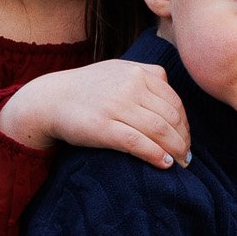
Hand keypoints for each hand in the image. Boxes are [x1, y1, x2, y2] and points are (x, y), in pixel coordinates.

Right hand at [0, 61, 191, 169]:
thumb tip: (174, 103)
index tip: (186, 139)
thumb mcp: (117, 71)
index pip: (174, 100)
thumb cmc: (87, 89)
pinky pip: (138, 142)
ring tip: (180, 163)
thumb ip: (145, 77)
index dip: (185, 123)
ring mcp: (116, 105)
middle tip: (186, 156)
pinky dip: (156, 155)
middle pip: (171, 116)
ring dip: (175, 150)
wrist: (50, 99)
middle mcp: (130, 85)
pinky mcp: (103, 126)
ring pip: (159, 130)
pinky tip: (164, 164)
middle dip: (183, 139)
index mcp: (137, 71)